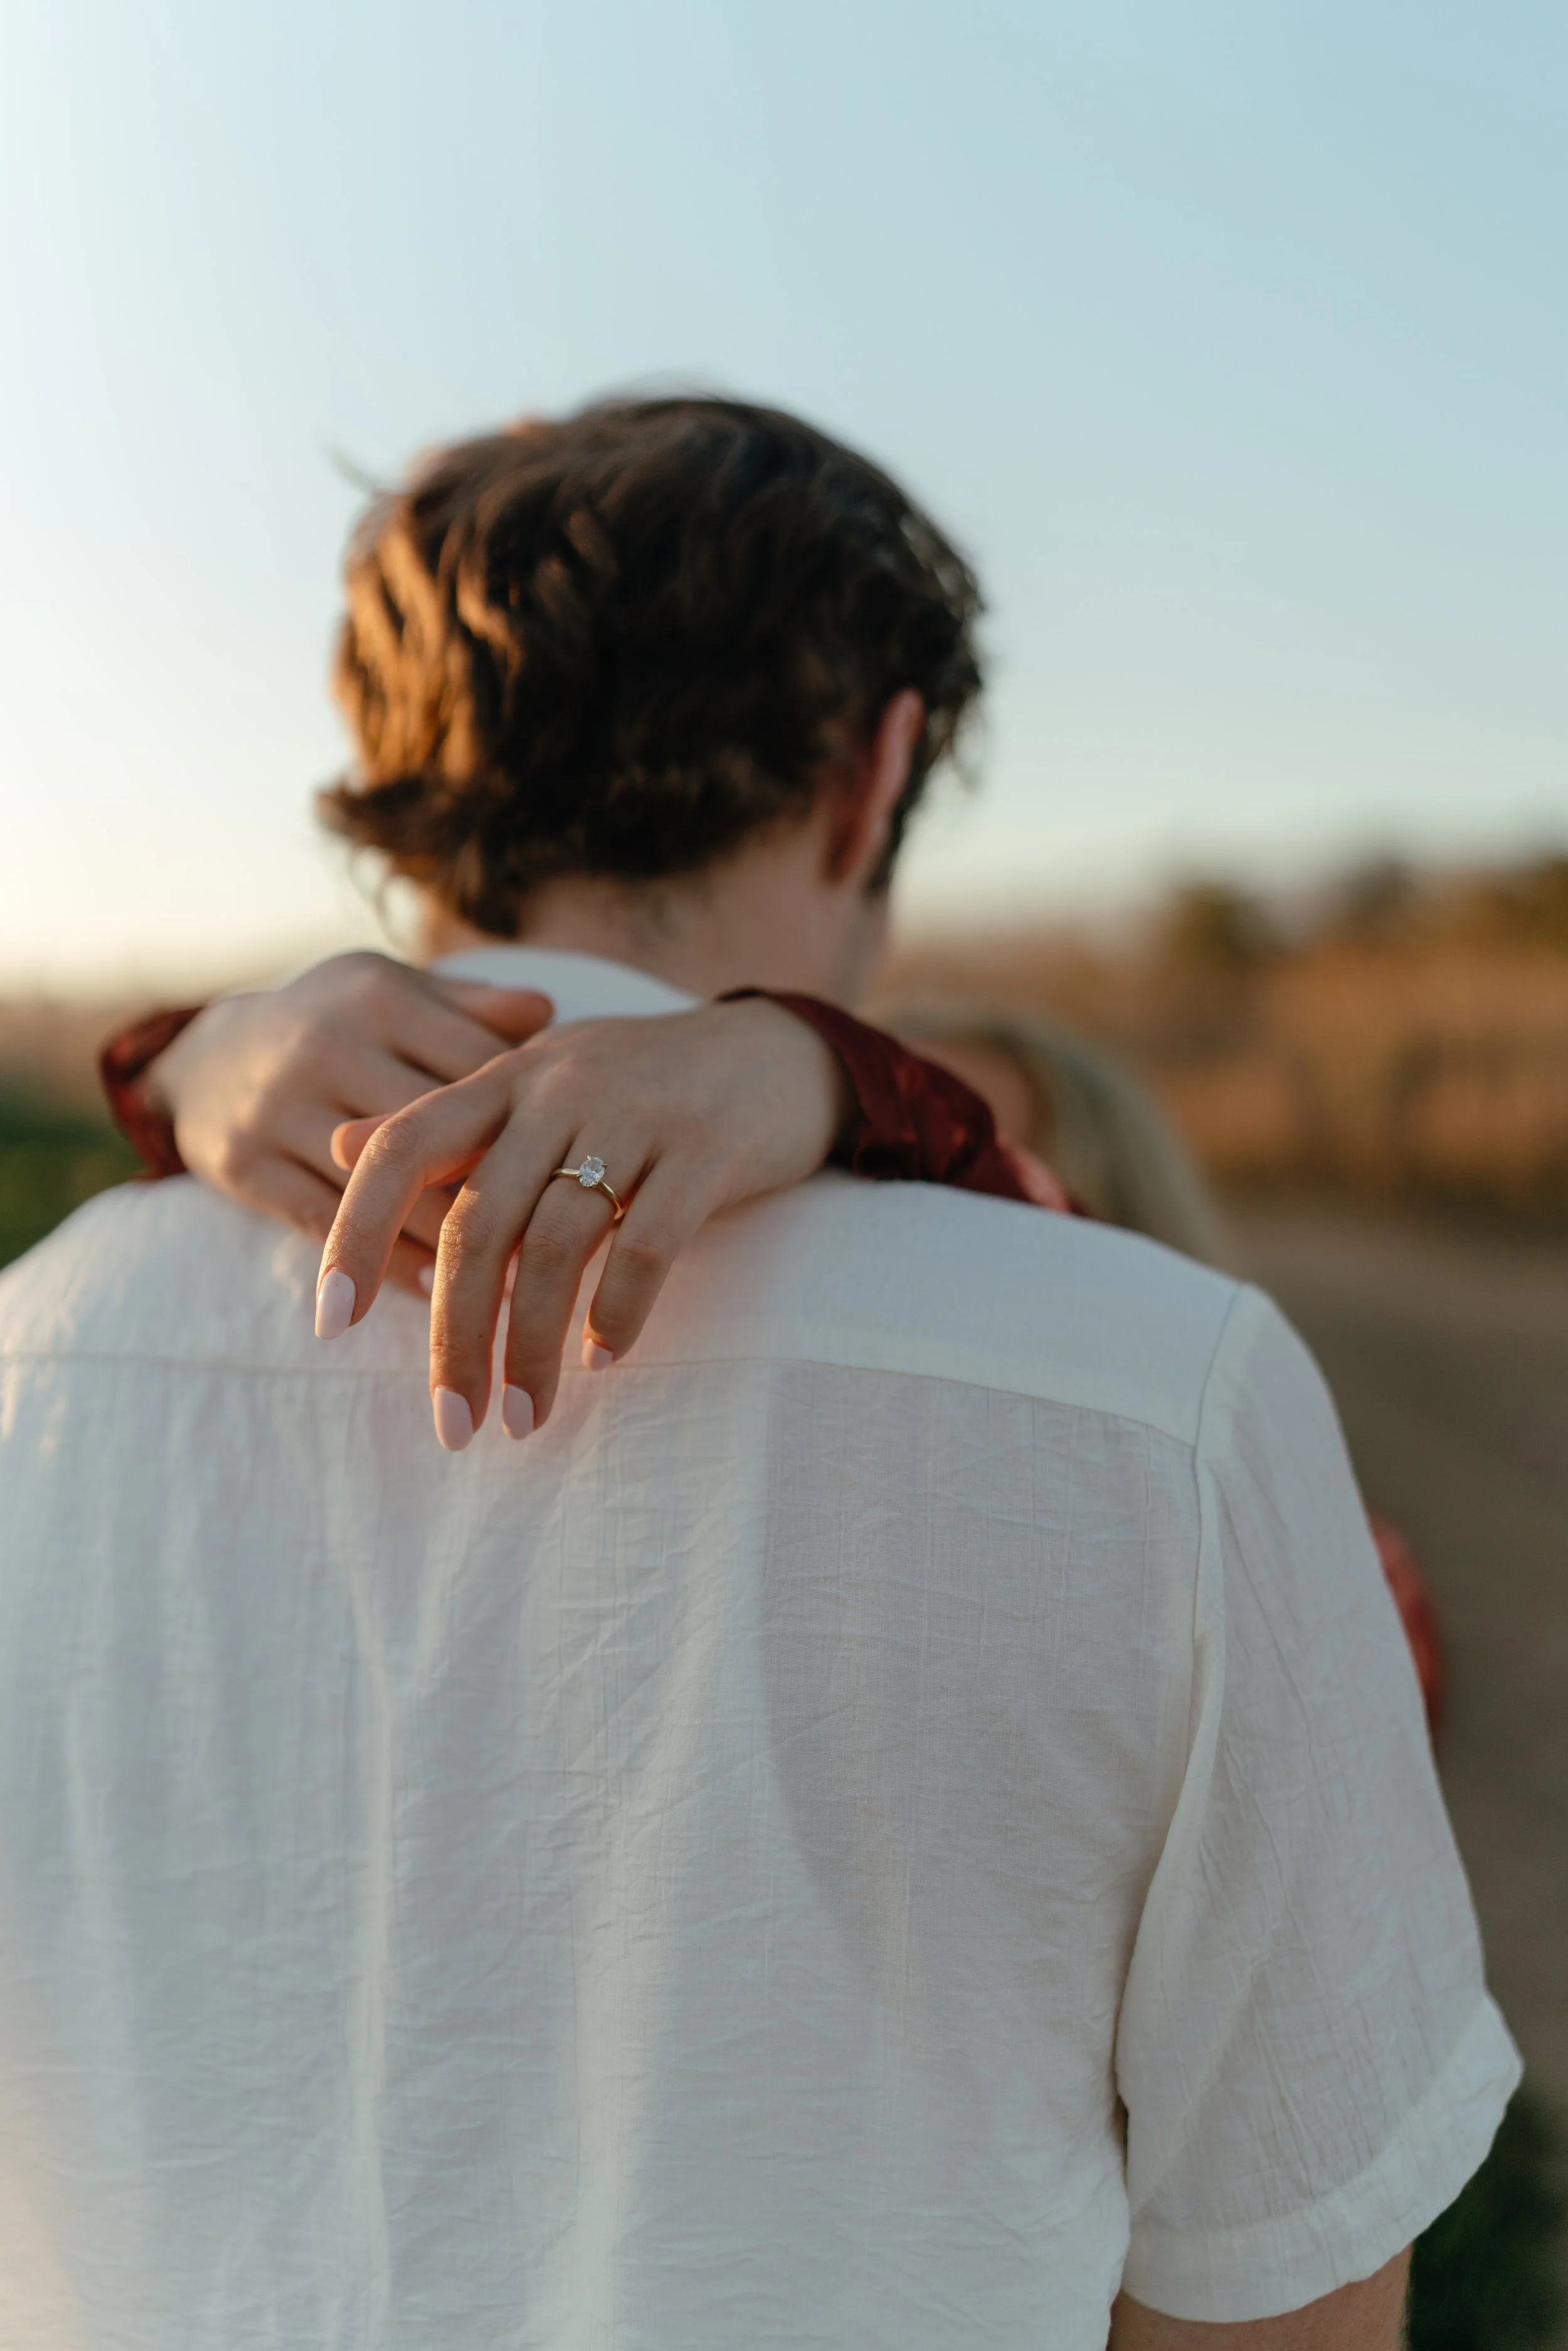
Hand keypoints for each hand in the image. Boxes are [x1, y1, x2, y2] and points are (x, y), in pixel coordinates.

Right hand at [145, 953, 553, 1290]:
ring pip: (386, 1193)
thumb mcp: (395, 992)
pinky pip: (328, 1224)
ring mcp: (281, 1108)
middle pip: (437, 1136)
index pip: (478, 1068)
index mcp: (381, 1000)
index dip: (536, 1122)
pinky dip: (387, 1265)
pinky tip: (440, 1292)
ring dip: (455, 1249)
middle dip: (504, 1195)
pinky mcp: (246, 1165)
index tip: (588, 1169)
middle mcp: (328, 1048)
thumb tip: (550, 1011)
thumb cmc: (336, 1023)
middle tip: (566, 1247)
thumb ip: (470, 1006)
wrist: (204, 1053)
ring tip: (519, 1286)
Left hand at [314, 997, 849, 1447]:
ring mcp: (635, 1117)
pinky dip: (619, 1310)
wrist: (776, 1051)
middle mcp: (558, 1092)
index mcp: (506, 1079)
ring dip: (532, 1346)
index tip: (331, 1322)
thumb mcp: (536, 1085)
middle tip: (453, 1422)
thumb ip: (447, 1120)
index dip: (354, 1233)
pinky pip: (648, 1244)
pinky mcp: (705, 1151)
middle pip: (477, 1223)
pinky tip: (605, 1358)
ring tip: (525, 1417)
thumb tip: (337, 1148)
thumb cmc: (642, 1083)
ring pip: (557, 1246)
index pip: (402, 1149)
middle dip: (456, 1335)